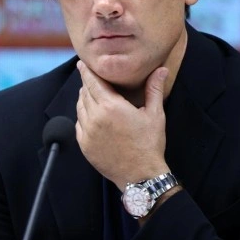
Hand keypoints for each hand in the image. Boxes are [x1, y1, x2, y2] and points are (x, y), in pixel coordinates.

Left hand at [75, 60, 169, 189]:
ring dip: (85, 99)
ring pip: (80, 107)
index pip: (93, 82)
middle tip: (91, 78)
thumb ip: (154, 89)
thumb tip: (161, 70)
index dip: (87, 71)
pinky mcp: (84, 145)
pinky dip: (83, 117)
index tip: (82, 63)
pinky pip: (78, 124)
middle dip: (87, 84)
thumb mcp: (155, 114)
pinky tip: (92, 117)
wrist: (140, 175)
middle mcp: (96, 117)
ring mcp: (88, 132)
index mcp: (112, 106)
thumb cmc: (149, 144)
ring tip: (93, 96)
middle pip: (85, 92)